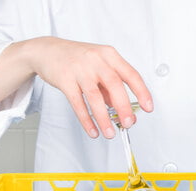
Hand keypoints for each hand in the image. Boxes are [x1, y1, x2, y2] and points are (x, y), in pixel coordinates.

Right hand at [0, 37, 152, 138]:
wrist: (47, 50)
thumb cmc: (77, 60)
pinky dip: (86, 120)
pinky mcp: (64, 79)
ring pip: (95, 97)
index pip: (131, 74)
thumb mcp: (99, 68)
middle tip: (129, 124)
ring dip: (104, 118)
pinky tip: (93, 131)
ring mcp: (79, 69)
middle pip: (115, 85)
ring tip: (110, 134)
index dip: (142, 92)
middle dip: (124, 108)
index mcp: (109, 55)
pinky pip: (78, 104)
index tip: (148, 108)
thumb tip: (123, 111)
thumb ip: (111, 88)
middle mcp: (96, 60)